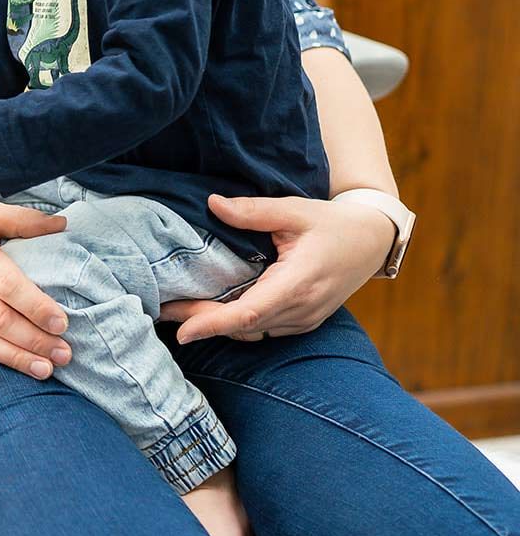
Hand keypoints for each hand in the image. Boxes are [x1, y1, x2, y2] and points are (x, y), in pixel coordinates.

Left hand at [161, 193, 395, 342]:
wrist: (372, 241)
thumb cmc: (333, 223)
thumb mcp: (294, 209)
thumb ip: (253, 211)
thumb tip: (213, 204)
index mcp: (299, 283)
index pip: (250, 312)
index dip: (213, 324)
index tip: (182, 331)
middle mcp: (302, 309)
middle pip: (243, 325)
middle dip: (201, 322)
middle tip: (161, 311)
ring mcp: (304, 319)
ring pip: (252, 331)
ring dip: (216, 324)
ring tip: (177, 309)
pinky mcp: (303, 321)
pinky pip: (263, 329)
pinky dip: (236, 323)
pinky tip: (210, 310)